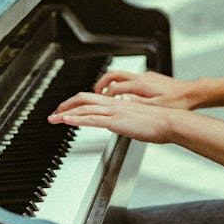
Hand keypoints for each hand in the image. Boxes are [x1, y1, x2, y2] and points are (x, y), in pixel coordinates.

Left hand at [48, 91, 173, 143]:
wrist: (170, 122)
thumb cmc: (160, 123)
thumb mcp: (139, 120)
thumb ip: (128, 120)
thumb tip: (123, 124)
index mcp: (119, 104)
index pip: (92, 100)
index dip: (76, 104)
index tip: (67, 110)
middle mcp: (114, 104)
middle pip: (83, 99)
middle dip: (65, 105)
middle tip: (54, 113)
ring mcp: (114, 112)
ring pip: (84, 107)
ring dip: (66, 112)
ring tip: (53, 118)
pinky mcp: (116, 121)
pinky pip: (91, 118)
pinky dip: (76, 119)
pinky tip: (66, 120)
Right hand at [94, 70, 192, 108]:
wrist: (192, 93)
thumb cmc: (177, 101)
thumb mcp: (155, 108)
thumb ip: (136, 105)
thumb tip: (121, 103)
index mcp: (140, 85)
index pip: (114, 88)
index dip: (103, 96)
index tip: (98, 103)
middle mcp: (141, 78)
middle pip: (113, 75)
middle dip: (100, 83)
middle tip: (95, 92)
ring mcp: (146, 77)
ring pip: (121, 75)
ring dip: (110, 83)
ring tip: (105, 94)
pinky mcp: (151, 79)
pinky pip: (130, 79)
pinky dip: (122, 85)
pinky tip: (124, 94)